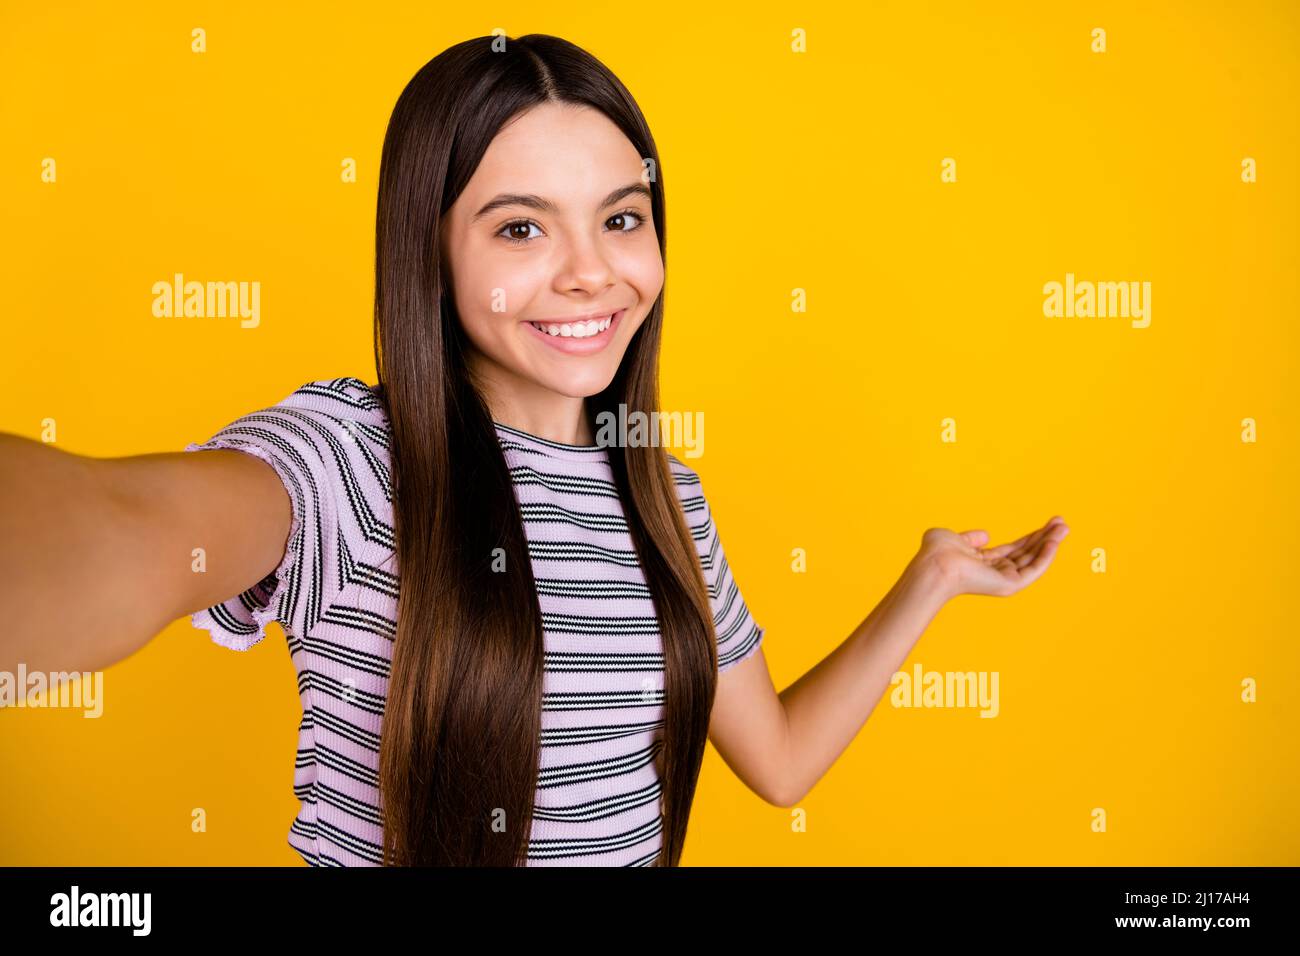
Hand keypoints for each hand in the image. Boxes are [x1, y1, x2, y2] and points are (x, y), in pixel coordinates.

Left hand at [917, 516, 1069, 599]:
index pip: (1014, 549)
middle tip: (1062, 522)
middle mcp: (994, 573)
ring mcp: (1003, 580)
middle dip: (1046, 538)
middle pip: (1027, 553)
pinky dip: (1046, 556)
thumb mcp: (953, 538)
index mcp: (982, 563)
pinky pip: (1033, 570)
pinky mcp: (1009, 585)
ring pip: (1034, 561)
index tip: (1048, 523)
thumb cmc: (936, 552)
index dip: (1031, 537)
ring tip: (1064, 527)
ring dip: (1051, 543)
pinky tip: (1055, 541)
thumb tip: (986, 535)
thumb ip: (970, 537)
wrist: (935, 565)